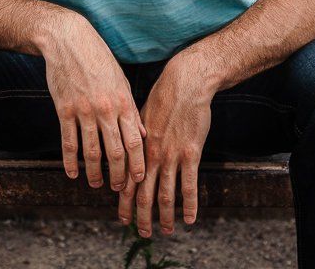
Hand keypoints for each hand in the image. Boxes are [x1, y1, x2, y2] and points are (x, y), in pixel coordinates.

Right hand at [43, 12, 146, 191]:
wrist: (68, 40)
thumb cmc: (98, 58)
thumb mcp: (120, 80)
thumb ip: (131, 109)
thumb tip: (142, 134)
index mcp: (122, 101)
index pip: (135, 141)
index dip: (138, 164)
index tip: (139, 180)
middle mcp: (105, 109)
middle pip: (115, 151)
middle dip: (118, 175)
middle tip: (118, 188)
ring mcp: (84, 110)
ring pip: (91, 151)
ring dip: (95, 173)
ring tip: (96, 184)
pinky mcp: (64, 110)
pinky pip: (68, 142)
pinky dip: (71, 161)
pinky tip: (73, 173)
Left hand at [117, 50, 211, 235]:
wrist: (185, 82)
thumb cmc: (165, 95)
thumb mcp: (144, 115)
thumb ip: (138, 136)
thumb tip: (130, 150)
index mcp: (139, 146)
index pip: (128, 181)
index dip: (125, 202)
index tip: (124, 218)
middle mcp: (152, 154)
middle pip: (144, 193)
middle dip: (142, 216)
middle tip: (142, 232)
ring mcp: (171, 155)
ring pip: (165, 194)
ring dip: (164, 216)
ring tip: (166, 231)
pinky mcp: (190, 153)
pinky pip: (189, 184)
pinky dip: (189, 204)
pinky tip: (190, 218)